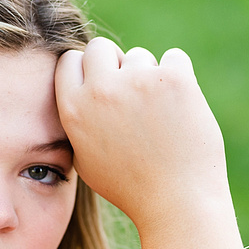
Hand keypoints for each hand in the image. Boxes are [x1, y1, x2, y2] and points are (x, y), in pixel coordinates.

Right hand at [55, 37, 228, 228]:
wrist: (177, 201)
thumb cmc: (131, 186)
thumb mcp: (86, 159)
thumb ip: (78, 120)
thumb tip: (80, 88)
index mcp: (74, 110)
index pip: (69, 60)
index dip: (86, 70)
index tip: (102, 85)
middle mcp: (101, 90)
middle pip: (100, 47)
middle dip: (115, 63)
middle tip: (132, 92)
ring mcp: (138, 81)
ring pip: (141, 56)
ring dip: (149, 77)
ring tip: (159, 117)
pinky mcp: (174, 78)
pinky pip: (175, 58)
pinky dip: (179, 77)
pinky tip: (179, 108)